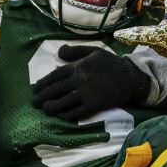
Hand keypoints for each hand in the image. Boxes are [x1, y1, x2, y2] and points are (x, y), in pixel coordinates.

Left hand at [32, 45, 150, 120]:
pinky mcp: (94, 106)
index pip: (55, 75)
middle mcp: (79, 80)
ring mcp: (86, 94)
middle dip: (43, 96)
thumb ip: (75, 51)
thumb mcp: (94, 51)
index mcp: (78, 66)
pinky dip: (66, 115)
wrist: (131, 77)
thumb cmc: (111, 63)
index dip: (43, 82)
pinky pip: (76, 113)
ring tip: (45, 109)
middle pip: (56, 90)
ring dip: (52, 107)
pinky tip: (61, 116)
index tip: (36, 88)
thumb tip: (59, 51)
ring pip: (63, 102)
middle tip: (35, 102)